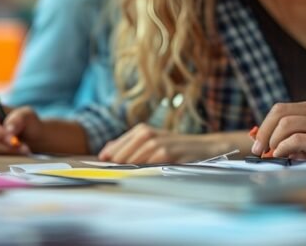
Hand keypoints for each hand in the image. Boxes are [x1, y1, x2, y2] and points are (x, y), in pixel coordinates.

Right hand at [0, 103, 42, 154]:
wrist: (35, 139)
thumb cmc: (30, 124)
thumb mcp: (28, 116)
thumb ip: (18, 119)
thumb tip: (9, 129)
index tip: (14, 141)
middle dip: (4, 147)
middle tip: (23, 149)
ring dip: (7, 153)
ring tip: (25, 151)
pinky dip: (6, 158)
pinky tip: (19, 155)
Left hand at [98, 124, 234, 164]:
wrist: (203, 147)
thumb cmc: (174, 147)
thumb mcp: (152, 142)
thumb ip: (129, 146)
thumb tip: (105, 153)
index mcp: (143, 130)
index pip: (119, 144)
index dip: (109, 154)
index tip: (101, 162)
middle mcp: (150, 135)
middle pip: (125, 151)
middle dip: (116, 161)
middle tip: (108, 171)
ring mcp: (160, 144)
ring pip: (137, 157)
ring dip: (128, 166)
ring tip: (120, 174)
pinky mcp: (169, 154)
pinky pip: (152, 163)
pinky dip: (144, 169)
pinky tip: (138, 174)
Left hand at [251, 99, 305, 169]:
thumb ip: (303, 134)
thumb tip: (273, 147)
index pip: (280, 109)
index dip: (265, 124)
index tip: (259, 141)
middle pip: (279, 113)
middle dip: (264, 132)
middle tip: (258, 149)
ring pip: (285, 124)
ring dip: (272, 141)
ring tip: (272, 154)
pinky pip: (297, 140)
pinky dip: (283, 148)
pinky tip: (281, 156)